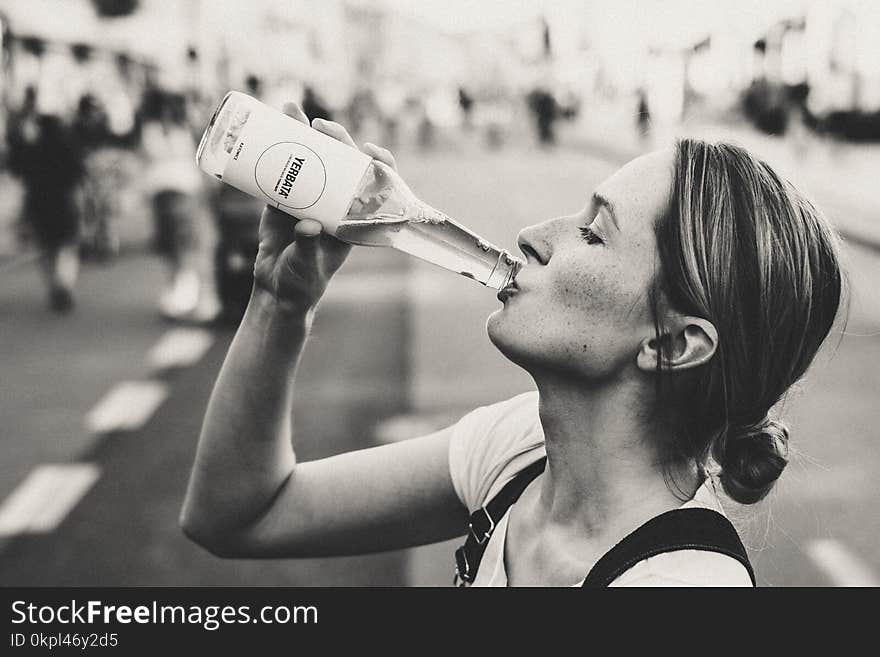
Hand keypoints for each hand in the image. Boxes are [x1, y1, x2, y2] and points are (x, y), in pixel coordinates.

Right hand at [251, 103, 397, 312]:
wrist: (275, 286)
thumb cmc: (302, 281)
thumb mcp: (308, 265)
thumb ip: (308, 247)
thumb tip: (307, 226)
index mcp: (353, 217)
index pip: (377, 185)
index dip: (380, 165)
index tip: (369, 150)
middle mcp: (335, 202)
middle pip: (342, 161)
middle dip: (335, 138)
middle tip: (320, 125)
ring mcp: (310, 196)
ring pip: (312, 158)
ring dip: (303, 132)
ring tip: (290, 109)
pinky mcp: (284, 197)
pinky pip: (283, 167)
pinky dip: (278, 147)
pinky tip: (272, 126)